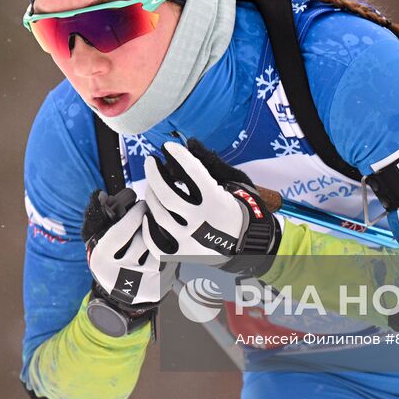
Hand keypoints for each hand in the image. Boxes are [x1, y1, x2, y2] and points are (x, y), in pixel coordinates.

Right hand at [83, 188, 174, 332]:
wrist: (119, 289)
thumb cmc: (111, 254)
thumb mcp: (100, 238)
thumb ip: (102, 217)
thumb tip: (102, 195)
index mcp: (101, 260)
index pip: (120, 233)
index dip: (133, 215)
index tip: (143, 204)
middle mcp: (117, 276)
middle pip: (142, 240)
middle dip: (149, 225)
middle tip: (152, 215)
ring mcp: (137, 285)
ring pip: (157, 251)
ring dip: (160, 239)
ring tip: (156, 234)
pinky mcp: (154, 290)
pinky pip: (168, 263)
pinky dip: (168, 252)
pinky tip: (164, 248)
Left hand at [140, 139, 281, 277]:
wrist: (251, 244)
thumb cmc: (240, 208)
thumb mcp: (234, 183)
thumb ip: (211, 164)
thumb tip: (190, 143)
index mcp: (217, 202)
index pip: (192, 173)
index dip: (178, 156)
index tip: (168, 147)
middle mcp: (201, 222)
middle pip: (167, 195)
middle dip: (154, 174)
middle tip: (150, 161)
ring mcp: (190, 241)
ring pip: (159, 215)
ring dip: (151, 195)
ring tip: (151, 185)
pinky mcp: (182, 254)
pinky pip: (155, 242)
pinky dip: (148, 227)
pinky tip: (148, 214)